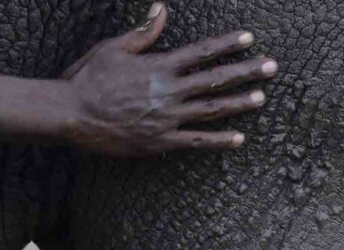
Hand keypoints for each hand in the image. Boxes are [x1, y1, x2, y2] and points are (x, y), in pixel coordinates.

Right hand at [0, 2, 277, 155]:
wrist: (71, 114)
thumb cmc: (88, 79)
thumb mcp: (113, 48)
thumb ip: (144, 32)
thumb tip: (161, 7)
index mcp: (159, 66)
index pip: (202, 52)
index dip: (228, 44)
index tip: (249, 38)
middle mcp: (168, 91)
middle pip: (216, 80)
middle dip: (246, 72)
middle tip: (272, 67)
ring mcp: (168, 118)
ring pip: (212, 110)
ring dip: (240, 103)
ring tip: (262, 97)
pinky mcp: (162, 142)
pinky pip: (197, 142)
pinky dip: (220, 141)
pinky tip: (240, 139)